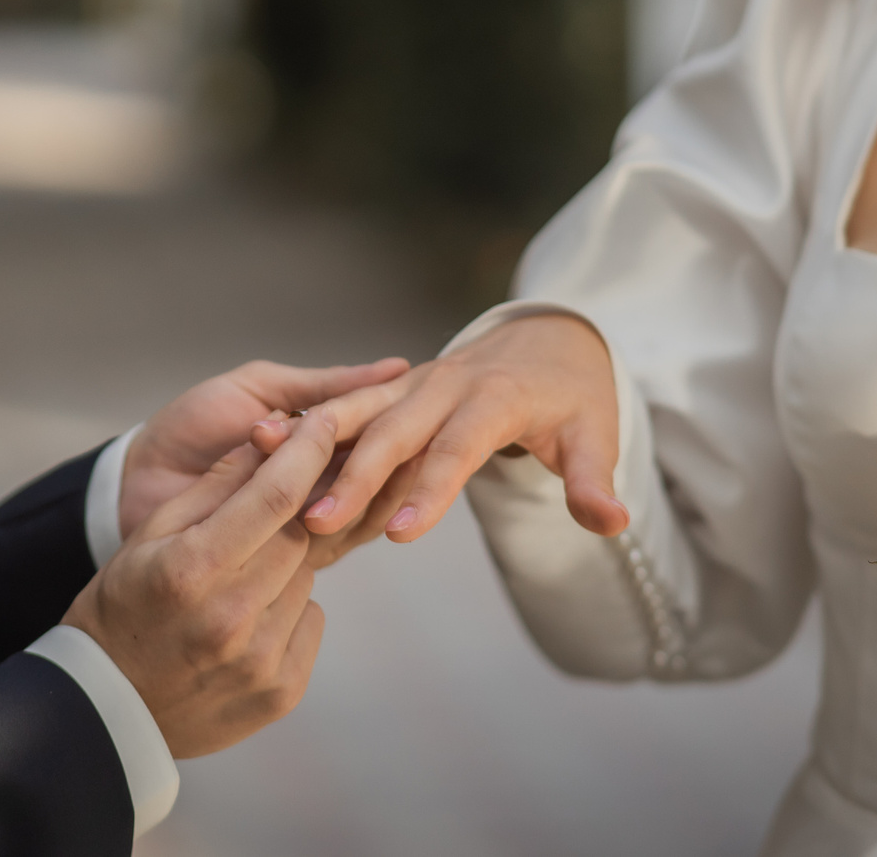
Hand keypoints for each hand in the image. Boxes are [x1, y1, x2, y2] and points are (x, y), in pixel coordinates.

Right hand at [65, 412, 345, 757]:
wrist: (107, 707)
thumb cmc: (122, 608)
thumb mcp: (150, 537)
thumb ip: (214, 487)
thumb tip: (271, 437)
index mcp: (193, 570)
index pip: (275, 496)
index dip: (307, 451)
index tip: (325, 421)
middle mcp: (231, 619)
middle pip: (298, 536)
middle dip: (291, 514)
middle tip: (266, 513)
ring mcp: (260, 662)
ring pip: (306, 579)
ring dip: (286, 566)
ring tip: (241, 579)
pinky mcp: (281, 692)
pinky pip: (310, 622)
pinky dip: (290, 610)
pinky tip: (248, 620)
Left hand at [122, 357, 408, 538]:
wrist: (138, 474)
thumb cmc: (193, 425)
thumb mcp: (261, 389)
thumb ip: (325, 385)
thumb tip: (398, 367)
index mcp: (322, 445)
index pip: (379, 439)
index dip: (398, 426)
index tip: (418, 406)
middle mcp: (325, 486)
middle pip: (378, 477)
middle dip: (384, 456)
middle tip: (388, 439)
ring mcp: (309, 525)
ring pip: (359, 510)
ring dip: (355, 485)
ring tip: (351, 465)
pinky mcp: (288, 563)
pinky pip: (326, 543)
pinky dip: (329, 517)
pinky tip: (325, 499)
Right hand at [253, 310, 624, 545]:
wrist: (546, 340)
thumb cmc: (573, 398)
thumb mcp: (596, 434)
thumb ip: (594, 482)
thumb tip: (613, 525)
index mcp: (495, 397)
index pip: (459, 448)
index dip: (430, 491)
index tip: (399, 535)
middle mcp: (445, 383)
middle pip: (394, 430)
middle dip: (355, 476)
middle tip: (318, 522)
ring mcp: (412, 382)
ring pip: (356, 413)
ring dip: (318, 452)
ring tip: (282, 496)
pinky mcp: (390, 389)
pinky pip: (344, 408)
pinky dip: (307, 432)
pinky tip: (264, 465)